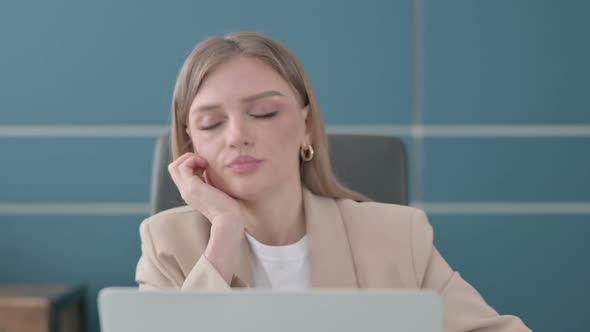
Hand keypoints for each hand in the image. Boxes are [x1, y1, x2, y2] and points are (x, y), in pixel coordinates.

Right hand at [168, 152, 245, 283]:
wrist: (230, 219)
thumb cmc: (229, 207)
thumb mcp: (218, 191)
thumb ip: (212, 183)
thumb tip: (214, 172)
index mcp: (191, 193)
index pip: (179, 174)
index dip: (189, 164)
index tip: (206, 165)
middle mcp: (185, 191)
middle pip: (173, 168)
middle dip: (187, 158)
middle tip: (204, 162)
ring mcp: (187, 190)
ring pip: (175, 166)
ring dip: (189, 158)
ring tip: (204, 163)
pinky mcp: (192, 188)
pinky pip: (183, 166)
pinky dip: (193, 159)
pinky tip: (206, 165)